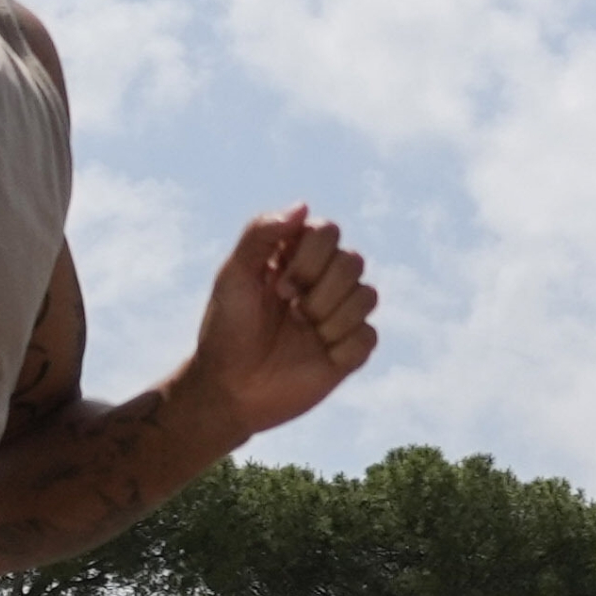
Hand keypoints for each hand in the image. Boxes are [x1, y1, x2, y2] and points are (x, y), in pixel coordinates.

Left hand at [188, 209, 377, 440]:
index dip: (308, 259)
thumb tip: (303, 206)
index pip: (328, 231)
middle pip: (353, 261)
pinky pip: (369, 336)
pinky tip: (320, 357)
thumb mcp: (233, 276)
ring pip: (368, 296)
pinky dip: (343, 347)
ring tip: (305, 333)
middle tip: (291, 310)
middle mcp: (322, 281)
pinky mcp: (349, 351)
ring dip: (332, 318)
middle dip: (320, 290)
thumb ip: (261, 233)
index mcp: (296, 257)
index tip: (277, 287)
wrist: (229, 389)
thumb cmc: (226, 330)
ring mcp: (338, 315)